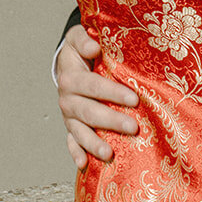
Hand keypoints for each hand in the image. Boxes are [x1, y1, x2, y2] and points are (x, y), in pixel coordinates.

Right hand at [57, 25, 137, 170]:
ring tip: (109, 154)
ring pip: (79, 131)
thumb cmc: (81, 50)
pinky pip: (71, 142)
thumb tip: (94, 46)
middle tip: (133, 127)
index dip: (112, 92)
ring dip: (93, 143)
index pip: (92, 85)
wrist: (67, 63)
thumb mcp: (78, 37)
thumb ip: (84, 39)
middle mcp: (67, 99)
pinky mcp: (70, 126)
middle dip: (111, 121)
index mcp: (71, 77)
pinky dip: (76, 153)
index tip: (133, 99)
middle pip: (88, 112)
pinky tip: (84, 164)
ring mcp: (68, 115)